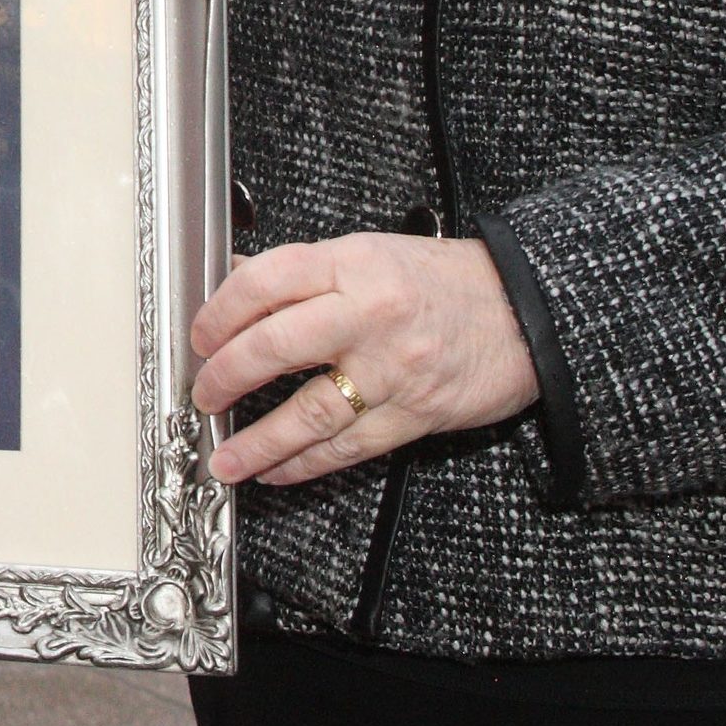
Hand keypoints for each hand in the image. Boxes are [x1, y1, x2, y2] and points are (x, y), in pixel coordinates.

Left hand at [190, 233, 537, 485]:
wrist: (525, 311)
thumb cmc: (443, 281)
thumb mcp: (369, 255)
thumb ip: (304, 273)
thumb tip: (235, 280)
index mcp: (352, 265)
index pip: (265, 282)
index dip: (220, 312)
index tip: (200, 337)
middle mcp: (370, 314)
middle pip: (275, 346)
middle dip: (226, 377)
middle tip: (205, 396)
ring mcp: (393, 369)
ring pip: (308, 411)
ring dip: (258, 442)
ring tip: (225, 459)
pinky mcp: (414, 414)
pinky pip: (348, 446)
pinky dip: (305, 464)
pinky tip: (277, 470)